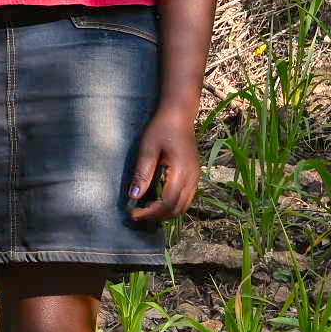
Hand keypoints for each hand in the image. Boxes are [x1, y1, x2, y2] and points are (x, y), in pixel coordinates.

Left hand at [127, 105, 199, 222]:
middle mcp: (193, 178)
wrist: (179, 115)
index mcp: (181, 171)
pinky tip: (158, 202)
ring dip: (166, 213)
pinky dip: (173, 206)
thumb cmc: (161, 128)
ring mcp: (196, 178)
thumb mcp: (147, 148)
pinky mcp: (195, 176)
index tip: (134, 214)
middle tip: (138, 215)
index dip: (151, 212)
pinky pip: (186, 199)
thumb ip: (142, 173)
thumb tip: (134, 197)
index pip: (168, 202)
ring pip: (184, 206)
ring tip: (146, 211)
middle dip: (157, 216)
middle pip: (177, 208)